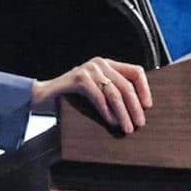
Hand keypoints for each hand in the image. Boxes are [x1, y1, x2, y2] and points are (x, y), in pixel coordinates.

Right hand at [30, 57, 151, 133]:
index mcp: (108, 64)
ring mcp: (89, 69)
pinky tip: (111, 122)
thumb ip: (112, 92)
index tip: (148, 106)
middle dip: (135, 107)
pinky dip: (107, 111)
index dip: (144, 88)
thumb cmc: (72, 96)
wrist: (43, 95)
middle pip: (126, 85)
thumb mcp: (96, 90)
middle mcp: (100, 63)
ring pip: (114, 93)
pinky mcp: (78, 78)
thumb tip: (138, 110)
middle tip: (140, 123)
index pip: (135, 71)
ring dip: (123, 113)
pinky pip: (99, 97)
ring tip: (127, 127)